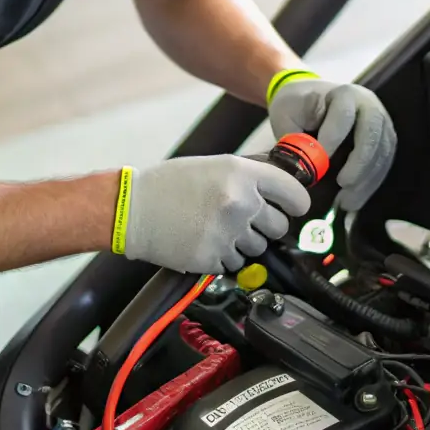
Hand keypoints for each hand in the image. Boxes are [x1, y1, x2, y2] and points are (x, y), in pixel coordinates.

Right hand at [118, 154, 311, 273]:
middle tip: (244, 219)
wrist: (133, 209)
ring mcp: (227, 233)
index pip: (294, 193)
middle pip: (279, 226)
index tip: (293, 208)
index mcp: (242, 174)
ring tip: (217, 228)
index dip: (296, 203)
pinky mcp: (213, 258)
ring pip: (258, 248)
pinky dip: (224, 256)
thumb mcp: (215, 165)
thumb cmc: (171, 183)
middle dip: (266, 225)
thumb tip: (283, 183)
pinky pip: (235, 264)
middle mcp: (239, 203)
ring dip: (244, 242)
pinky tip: (204, 241)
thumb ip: (250, 174)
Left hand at [268, 78, 395, 210]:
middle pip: (372, 134)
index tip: (318, 165)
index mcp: (343, 94)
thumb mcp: (286, 114)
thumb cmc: (297, 106)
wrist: (310, 97)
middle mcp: (368, 104)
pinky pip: (384, 162)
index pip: (343, 116)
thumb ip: (293, 138)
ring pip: (382, 152)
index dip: (333, 140)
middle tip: (343, 185)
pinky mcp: (384, 139)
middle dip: (359, 163)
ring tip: (346, 202)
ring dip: (366, 180)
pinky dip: (371, 184)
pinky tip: (355, 200)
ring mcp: (381, 121)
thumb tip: (306, 169)